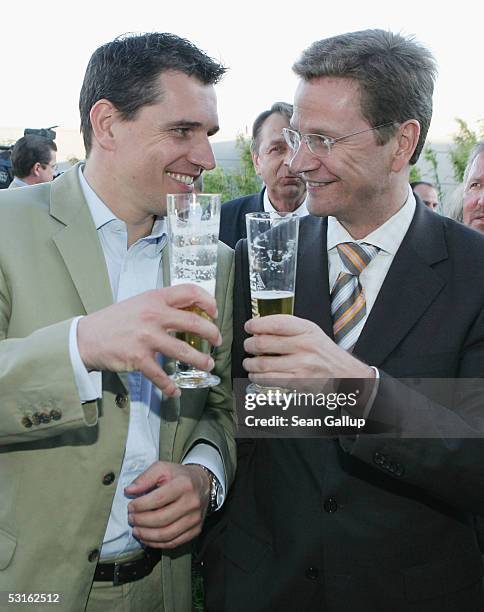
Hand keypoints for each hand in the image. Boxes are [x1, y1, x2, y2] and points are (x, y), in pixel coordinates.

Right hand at [77, 284, 221, 396]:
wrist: (87, 336)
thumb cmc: (116, 320)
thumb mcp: (141, 303)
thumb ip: (163, 306)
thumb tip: (191, 313)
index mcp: (155, 298)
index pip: (190, 292)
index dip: (208, 301)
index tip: (214, 313)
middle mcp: (153, 315)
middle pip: (195, 323)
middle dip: (212, 334)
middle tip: (217, 341)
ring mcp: (146, 337)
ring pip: (184, 351)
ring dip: (200, 361)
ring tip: (208, 365)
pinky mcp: (138, 358)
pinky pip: (161, 375)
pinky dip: (170, 386)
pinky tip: (175, 391)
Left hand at [125, 462, 209, 548]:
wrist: (202, 483)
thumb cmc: (179, 476)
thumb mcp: (162, 469)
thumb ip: (144, 478)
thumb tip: (129, 491)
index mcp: (184, 485)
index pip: (158, 500)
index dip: (140, 506)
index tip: (130, 506)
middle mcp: (192, 502)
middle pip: (161, 519)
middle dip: (141, 521)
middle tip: (131, 519)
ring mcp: (195, 518)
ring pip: (166, 534)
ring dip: (146, 535)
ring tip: (136, 530)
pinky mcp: (196, 530)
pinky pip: (173, 543)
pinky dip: (157, 543)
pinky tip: (147, 537)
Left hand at [243, 315, 372, 383]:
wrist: (347, 375)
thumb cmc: (326, 353)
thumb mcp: (313, 332)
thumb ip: (290, 329)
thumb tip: (261, 329)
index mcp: (307, 330)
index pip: (276, 323)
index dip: (257, 324)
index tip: (249, 326)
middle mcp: (304, 346)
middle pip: (264, 343)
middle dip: (249, 345)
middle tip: (248, 346)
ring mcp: (301, 365)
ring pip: (263, 363)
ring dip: (250, 363)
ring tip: (248, 362)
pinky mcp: (297, 382)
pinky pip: (269, 379)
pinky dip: (257, 377)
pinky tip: (255, 375)